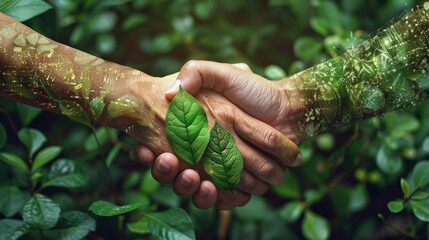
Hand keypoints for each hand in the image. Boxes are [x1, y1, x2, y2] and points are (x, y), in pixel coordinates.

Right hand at [135, 63, 301, 208]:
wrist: (288, 109)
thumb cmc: (257, 90)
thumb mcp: (225, 73)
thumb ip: (197, 72)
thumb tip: (169, 92)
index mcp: (197, 128)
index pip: (164, 144)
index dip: (150, 151)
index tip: (144, 149)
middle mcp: (205, 150)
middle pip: (176, 171)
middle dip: (167, 172)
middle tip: (168, 161)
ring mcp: (221, 168)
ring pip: (196, 188)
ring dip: (188, 186)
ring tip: (193, 176)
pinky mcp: (238, 181)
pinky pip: (222, 199)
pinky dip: (216, 199)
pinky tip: (212, 189)